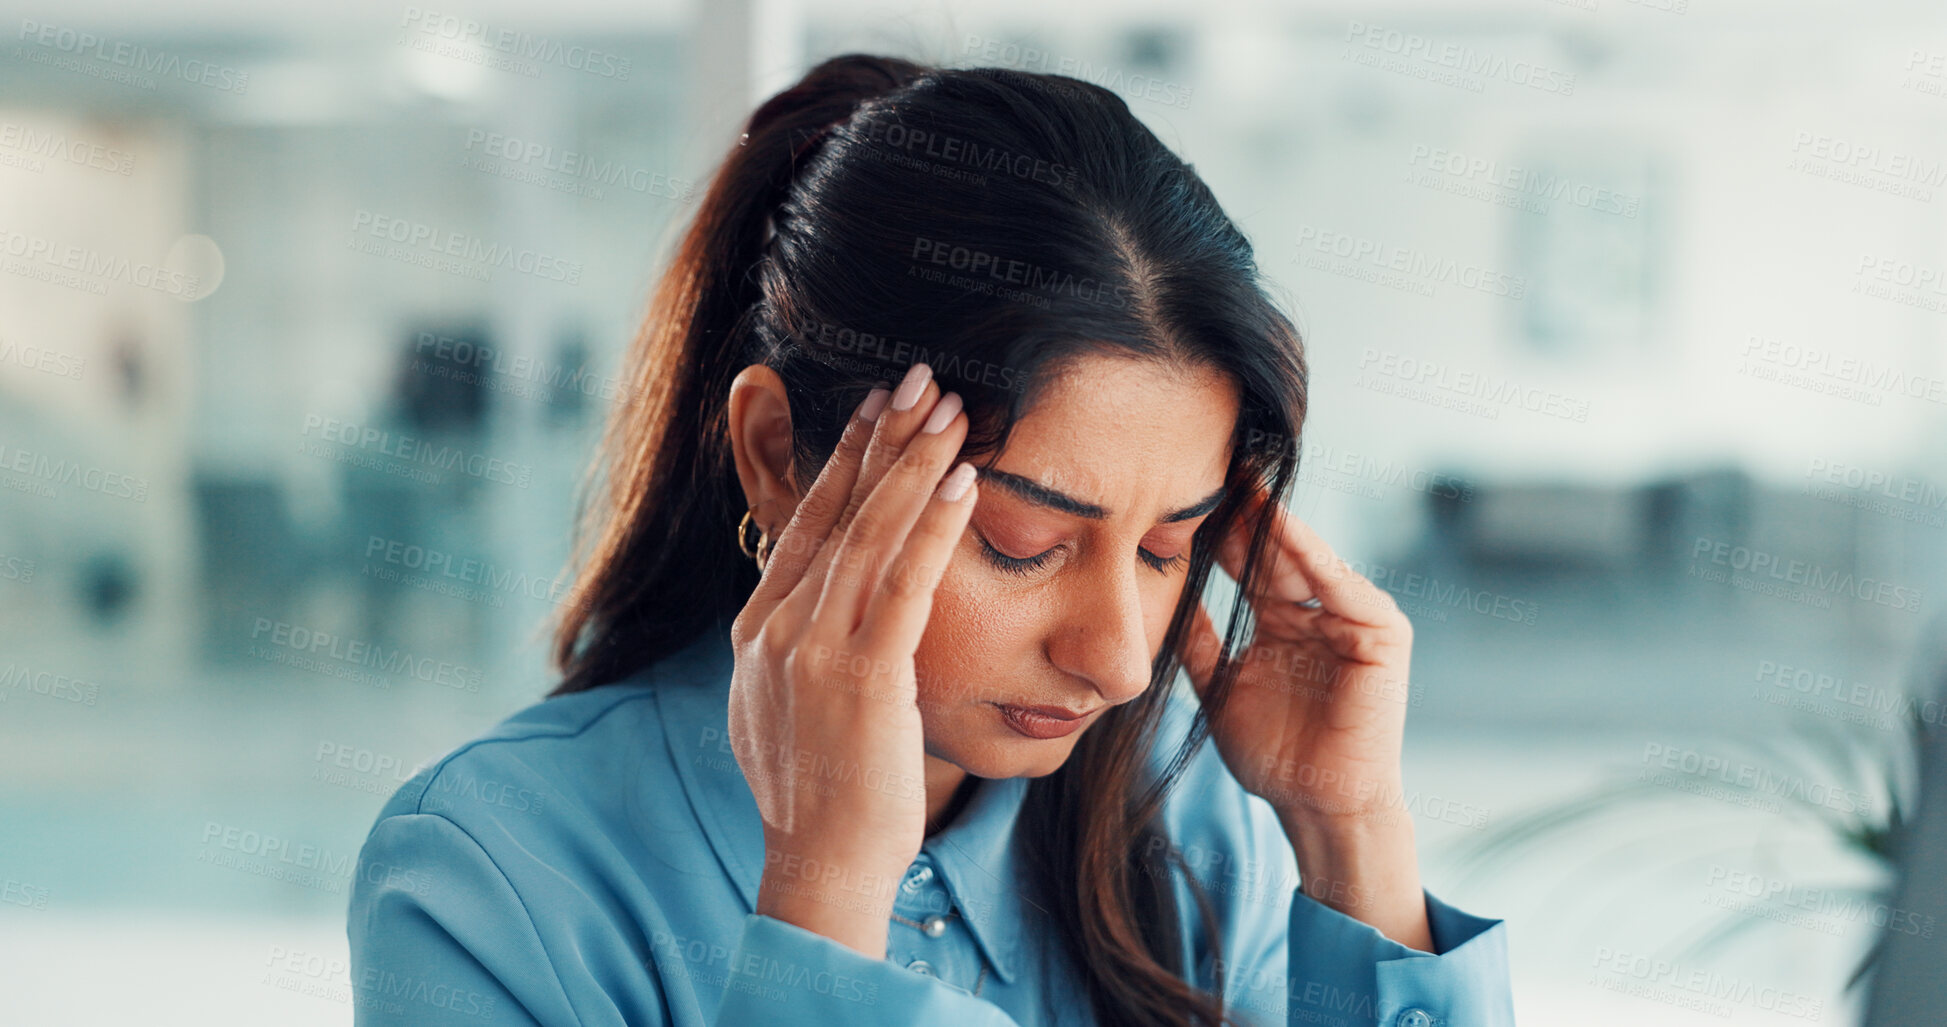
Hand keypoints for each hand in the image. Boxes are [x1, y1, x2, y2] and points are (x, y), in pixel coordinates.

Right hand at [727, 367, 975, 958]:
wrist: (820, 868)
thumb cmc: (820, 797)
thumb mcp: (786, 709)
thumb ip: (796, 650)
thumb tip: (809, 615)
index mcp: (758, 633)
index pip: (806, 525)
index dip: (844, 461)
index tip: (876, 410)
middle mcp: (777, 630)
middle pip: (835, 511)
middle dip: (880, 438)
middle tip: (918, 378)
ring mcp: (814, 651)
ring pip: (870, 533)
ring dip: (914, 463)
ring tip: (950, 408)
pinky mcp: (862, 677)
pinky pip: (905, 582)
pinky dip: (935, 524)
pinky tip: (963, 480)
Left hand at [1182, 485, 1432, 947]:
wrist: (1317, 806)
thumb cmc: (1273, 755)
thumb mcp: (1218, 682)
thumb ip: (1196, 635)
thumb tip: (1156, 587)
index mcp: (1280, 619)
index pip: (1244, 560)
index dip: (1216, 526)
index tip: (1178, 486)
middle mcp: (1317, 610)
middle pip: (1274, 549)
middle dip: (1245, 508)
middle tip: (1208, 459)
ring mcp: (1352, 618)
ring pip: (1304, 560)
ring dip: (1275, 520)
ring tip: (1240, 478)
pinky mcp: (1382, 633)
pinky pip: (1341, 587)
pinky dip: (1314, 557)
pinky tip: (1282, 528)